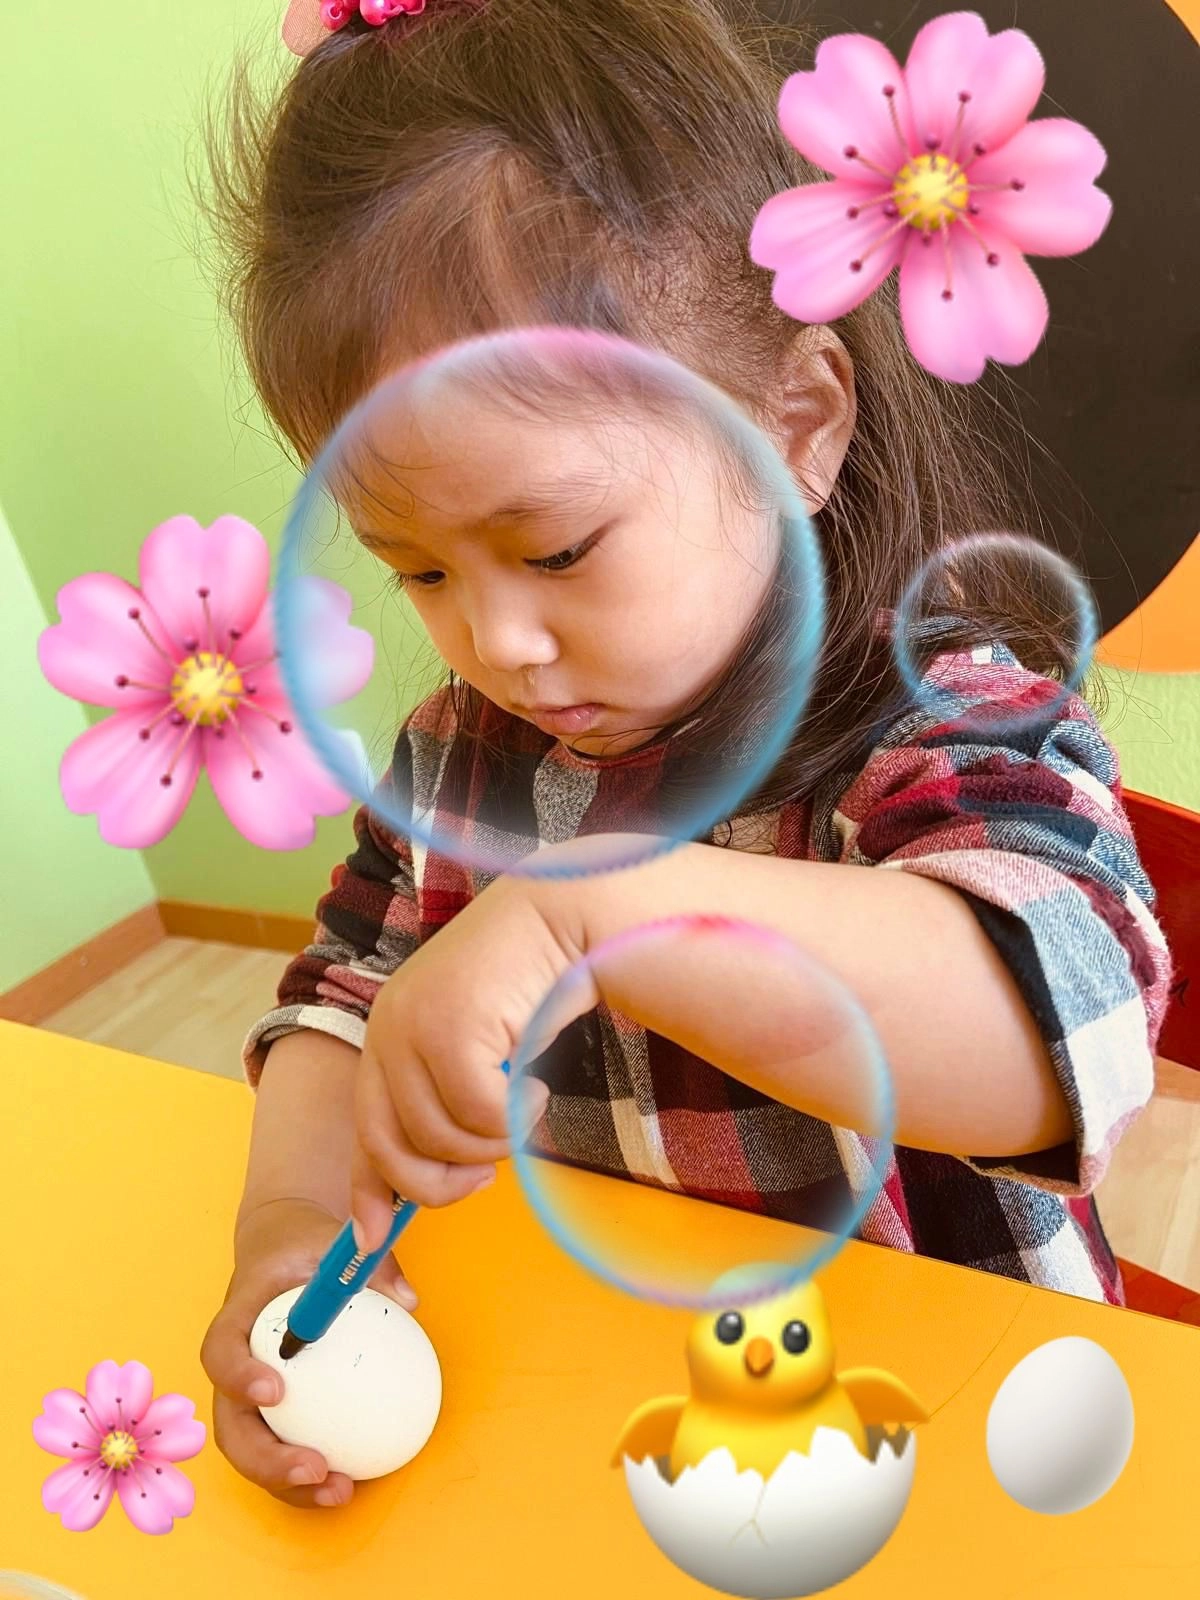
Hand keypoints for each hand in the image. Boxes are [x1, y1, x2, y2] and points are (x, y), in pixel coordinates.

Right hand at [200, 1198, 412, 1507]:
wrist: (282, 1254)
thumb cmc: (306, 1250)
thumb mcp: (333, 1245)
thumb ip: (371, 1268)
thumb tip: (409, 1301)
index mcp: (239, 1318)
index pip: (221, 1349)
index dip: (238, 1376)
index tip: (275, 1391)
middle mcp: (234, 1366)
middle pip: (229, 1423)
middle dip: (264, 1458)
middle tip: (315, 1468)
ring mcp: (246, 1396)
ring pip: (251, 1450)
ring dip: (287, 1482)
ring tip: (340, 1491)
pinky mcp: (267, 1415)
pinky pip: (281, 1449)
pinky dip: (307, 1476)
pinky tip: (351, 1481)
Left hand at [351, 872, 593, 1249]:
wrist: (559, 917)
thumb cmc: (526, 987)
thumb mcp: (477, 1052)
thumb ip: (451, 1103)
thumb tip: (447, 1179)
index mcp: (386, 1039)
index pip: (364, 1130)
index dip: (368, 1191)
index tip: (371, 1238)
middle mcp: (386, 1032)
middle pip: (392, 1148)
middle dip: (440, 1182)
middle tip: (486, 1175)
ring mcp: (411, 1027)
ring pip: (442, 1137)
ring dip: (494, 1141)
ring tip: (525, 1103)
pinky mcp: (447, 1027)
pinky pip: (479, 1114)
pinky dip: (516, 1116)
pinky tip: (536, 1084)